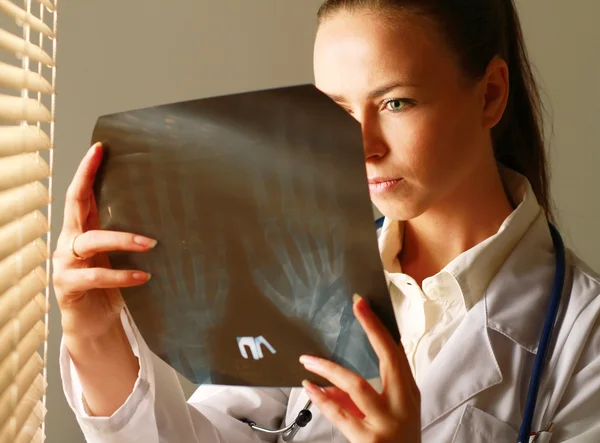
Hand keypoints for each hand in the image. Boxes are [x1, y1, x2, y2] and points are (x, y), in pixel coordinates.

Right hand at [52, 143, 156, 340]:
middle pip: (74, 204)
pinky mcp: (69, 286)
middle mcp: (70, 242)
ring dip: (123, 239)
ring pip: (91, 242)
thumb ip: (130, 236)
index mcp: (83, 231)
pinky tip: (142, 275)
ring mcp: (66, 263)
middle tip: (102, 157)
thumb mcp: (118, 256)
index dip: (87, 171)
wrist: (95, 323)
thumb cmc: (111, 286)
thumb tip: (170, 216)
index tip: (100, 147)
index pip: (81, 195)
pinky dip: (121, 275)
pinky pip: (96, 277)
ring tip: (151, 243)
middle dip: (86, 178)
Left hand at [299, 294, 420, 442]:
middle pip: (387, 360)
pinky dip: (322, 400)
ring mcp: (386, 423)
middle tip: (355, 307)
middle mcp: (402, 404)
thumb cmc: (397, 436)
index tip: (361, 304)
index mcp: (408, 392)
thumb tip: (330, 379)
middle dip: (370, 329)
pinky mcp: (370, 440)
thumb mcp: (390, 411)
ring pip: (357, 385)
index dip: (378, 326)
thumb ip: (364, 393)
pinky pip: (341, 414)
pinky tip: (309, 388)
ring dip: (329, 368)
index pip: (395, 352)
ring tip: (307, 360)